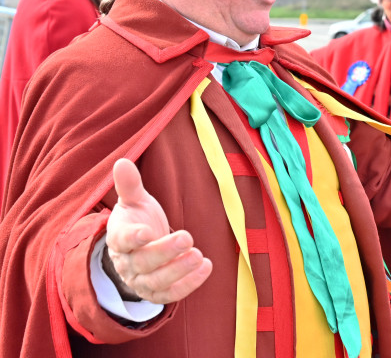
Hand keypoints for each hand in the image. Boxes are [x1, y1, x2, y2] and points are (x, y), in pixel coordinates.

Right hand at [104, 158, 211, 303]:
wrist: (138, 249)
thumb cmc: (137, 219)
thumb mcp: (134, 201)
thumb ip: (130, 185)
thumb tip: (122, 161)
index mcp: (119, 238)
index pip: (122, 240)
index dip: (133, 237)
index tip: (147, 232)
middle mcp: (127, 263)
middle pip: (143, 262)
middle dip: (165, 252)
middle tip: (188, 237)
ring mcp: (140, 281)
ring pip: (156, 282)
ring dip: (179, 271)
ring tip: (200, 257)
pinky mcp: (155, 292)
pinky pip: (169, 295)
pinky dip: (188, 285)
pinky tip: (206, 267)